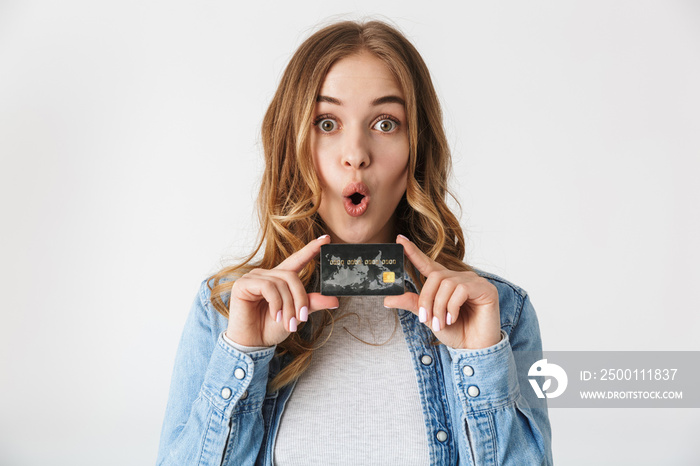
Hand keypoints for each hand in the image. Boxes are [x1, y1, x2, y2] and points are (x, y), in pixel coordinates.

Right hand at [225, 235, 339, 346]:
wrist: (253, 343)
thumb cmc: (271, 328)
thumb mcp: (296, 315)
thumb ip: (312, 304)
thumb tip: (335, 300)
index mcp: (280, 279)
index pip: (297, 260)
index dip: (311, 249)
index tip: (326, 239)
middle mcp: (267, 275)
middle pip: (292, 277)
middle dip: (300, 299)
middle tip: (301, 319)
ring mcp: (254, 277)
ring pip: (281, 283)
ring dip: (288, 305)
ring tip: (288, 322)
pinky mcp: (243, 284)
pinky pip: (268, 287)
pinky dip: (276, 303)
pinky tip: (275, 315)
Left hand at [383, 235, 501, 349]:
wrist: (474, 349)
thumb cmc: (455, 331)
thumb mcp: (429, 317)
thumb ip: (412, 304)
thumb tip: (387, 299)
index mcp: (444, 282)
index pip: (427, 263)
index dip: (413, 252)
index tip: (399, 240)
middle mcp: (459, 278)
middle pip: (434, 277)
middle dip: (426, 299)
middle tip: (426, 319)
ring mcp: (473, 281)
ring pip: (446, 284)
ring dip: (439, 307)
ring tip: (442, 323)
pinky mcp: (485, 288)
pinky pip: (461, 289)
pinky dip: (452, 306)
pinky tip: (453, 318)